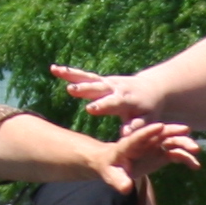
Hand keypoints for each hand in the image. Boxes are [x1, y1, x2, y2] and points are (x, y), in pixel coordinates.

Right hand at [49, 65, 169, 123]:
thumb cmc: (148, 110)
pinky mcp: (100, 80)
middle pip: (97, 88)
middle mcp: (114, 88)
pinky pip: (83, 75)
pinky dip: (69, 72)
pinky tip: (54, 69)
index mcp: (125, 100)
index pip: (112, 103)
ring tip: (56, 71)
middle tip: (71, 90)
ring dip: (72, 75)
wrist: (151, 89)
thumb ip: (136, 126)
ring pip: (87, 78)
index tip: (90, 109)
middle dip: (85, 89)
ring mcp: (106, 82)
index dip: (102, 105)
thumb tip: (125, 135)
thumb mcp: (146, 120)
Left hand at [94, 119, 202, 189]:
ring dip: (184, 144)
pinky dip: (186, 159)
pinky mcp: (162, 154)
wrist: (116, 164)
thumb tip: (126, 189)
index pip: (139, 136)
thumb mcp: (111, 175)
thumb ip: (119, 180)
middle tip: (187, 130)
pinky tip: (196, 166)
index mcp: (130, 143)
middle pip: (161, 134)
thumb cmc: (110, 167)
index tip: (159, 126)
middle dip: (173, 132)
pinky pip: (176, 154)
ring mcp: (155, 146)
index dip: (148, 131)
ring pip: (172, 142)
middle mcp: (146, 141)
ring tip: (196, 150)